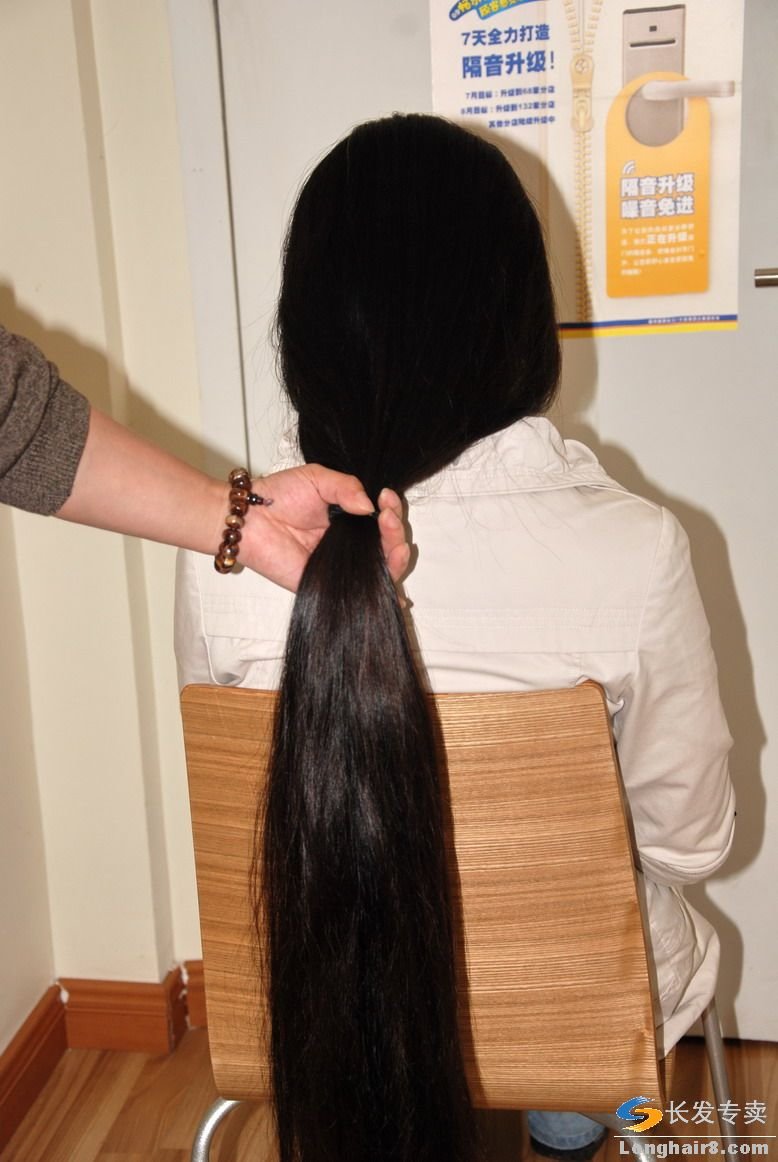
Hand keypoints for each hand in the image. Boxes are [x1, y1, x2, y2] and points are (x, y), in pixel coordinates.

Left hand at [239, 465, 409, 590]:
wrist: (249, 519)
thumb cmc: (279, 495)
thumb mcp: (317, 478)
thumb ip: (346, 487)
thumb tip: (370, 507)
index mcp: (350, 520)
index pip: (382, 519)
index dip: (391, 510)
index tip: (386, 498)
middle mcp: (350, 544)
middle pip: (388, 546)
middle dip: (396, 531)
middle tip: (387, 516)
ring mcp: (342, 567)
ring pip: (382, 569)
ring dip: (396, 555)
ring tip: (394, 539)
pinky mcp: (328, 585)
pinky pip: (360, 594)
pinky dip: (383, 592)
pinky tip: (395, 584)